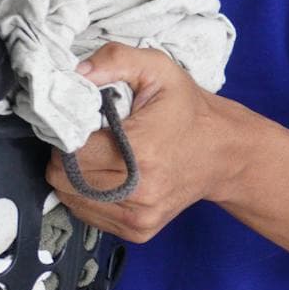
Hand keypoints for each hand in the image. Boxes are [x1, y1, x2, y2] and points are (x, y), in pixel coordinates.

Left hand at [46, 43, 243, 242]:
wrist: (224, 153)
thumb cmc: (187, 110)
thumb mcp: (157, 68)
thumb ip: (114, 60)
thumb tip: (77, 73)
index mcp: (141, 151)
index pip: (71, 151)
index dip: (65, 133)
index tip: (79, 122)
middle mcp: (140, 190)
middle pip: (64, 178)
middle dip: (66, 154)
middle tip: (87, 138)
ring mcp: (140, 216)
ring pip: (71, 198)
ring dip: (73, 176)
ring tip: (99, 155)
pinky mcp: (139, 230)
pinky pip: (87, 214)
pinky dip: (86, 194)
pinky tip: (106, 174)